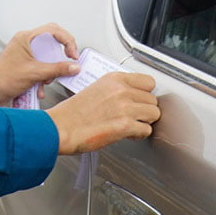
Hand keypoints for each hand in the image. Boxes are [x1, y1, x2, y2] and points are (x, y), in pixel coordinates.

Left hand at [0, 23, 80, 105]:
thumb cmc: (3, 79)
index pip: (54, 30)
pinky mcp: (25, 63)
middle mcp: (26, 42)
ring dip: (51, 70)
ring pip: (47, 56)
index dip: (67, 41)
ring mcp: (25, 52)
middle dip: (60, 56)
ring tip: (46, 80)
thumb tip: (74, 66)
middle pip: (52, 42)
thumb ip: (57, 69)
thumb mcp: (35, 73)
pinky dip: (44, 76)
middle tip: (68, 64)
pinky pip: (41, 65)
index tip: (73, 55)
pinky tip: (39, 87)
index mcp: (27, 37)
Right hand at [45, 72, 159, 153]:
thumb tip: (132, 96)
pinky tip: (129, 134)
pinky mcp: (124, 125)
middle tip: (134, 115)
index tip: (142, 99)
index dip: (146, 93)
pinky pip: (146, 130)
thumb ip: (116, 89)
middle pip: (153, 99)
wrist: (61, 127)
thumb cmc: (73, 112)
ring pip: (154, 114)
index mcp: (114, 79)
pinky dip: (139, 134)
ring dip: (145, 121)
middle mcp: (121, 90)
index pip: (149, 81)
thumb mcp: (96, 88)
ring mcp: (124, 107)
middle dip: (145, 109)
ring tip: (133, 124)